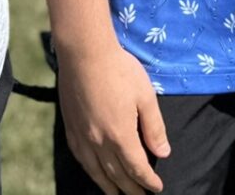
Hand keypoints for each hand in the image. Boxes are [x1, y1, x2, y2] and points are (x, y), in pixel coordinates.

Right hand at [57, 41, 169, 193]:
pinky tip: (94, 172)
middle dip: (131, 189)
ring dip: (108, 186)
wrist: (84, 53)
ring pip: (96, 171)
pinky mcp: (71, 127)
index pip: (137, 168)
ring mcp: (82, 136)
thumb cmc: (119, 70)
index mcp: (120, 135)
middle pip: (116, 175)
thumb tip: (163, 153)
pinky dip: (90, 171)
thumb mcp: (145, 96)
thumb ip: (154, 127)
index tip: (157, 188)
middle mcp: (99, 141)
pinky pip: (81, 158)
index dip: (148, 181)